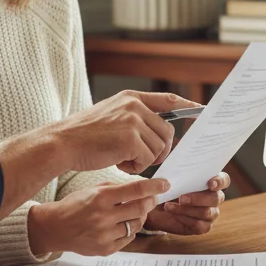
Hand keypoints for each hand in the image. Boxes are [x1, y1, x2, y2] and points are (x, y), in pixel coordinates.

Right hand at [27, 178, 169, 256]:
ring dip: (140, 217)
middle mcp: (104, 217)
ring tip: (133, 212)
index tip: (165, 184)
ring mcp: (105, 235)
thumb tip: (141, 188)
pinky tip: (122, 224)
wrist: (55, 227)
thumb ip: (116, 189)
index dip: (154, 186)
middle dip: (150, 202)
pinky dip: (129, 230)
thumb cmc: (75, 205)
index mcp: (101, 198)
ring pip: (136, 225)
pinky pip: (128, 238)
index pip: (135, 190)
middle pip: (140, 209)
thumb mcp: (93, 190)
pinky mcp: (105, 249)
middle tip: (152, 198)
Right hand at [52, 90, 198, 174]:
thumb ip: (134, 118)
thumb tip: (160, 133)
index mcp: (131, 97)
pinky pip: (148, 159)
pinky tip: (118, 163)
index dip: (188, 105)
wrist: (62, 143)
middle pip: (167, 131)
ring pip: (158, 147)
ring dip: (145, 160)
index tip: (203, 111)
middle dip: (160, 149)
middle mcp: (134, 105)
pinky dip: (136, 167)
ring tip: (122, 159)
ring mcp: (133, 120)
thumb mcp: (110, 115)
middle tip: (140, 159)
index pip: (168, 99)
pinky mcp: (130, 138)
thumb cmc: (84, 136)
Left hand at [143, 172, 228, 235]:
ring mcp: (211, 213)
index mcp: (211, 182)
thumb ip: (181, 172)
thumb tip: (183, 165)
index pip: (224, 180)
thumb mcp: (173, 177)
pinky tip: (173, 214)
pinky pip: (199, 225)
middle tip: (181, 198)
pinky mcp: (203, 227)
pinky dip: (184, 219)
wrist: (157, 206)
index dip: (220, 181)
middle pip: (216, 198)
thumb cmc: (168, 188)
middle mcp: (214, 198)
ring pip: (207, 212)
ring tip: (169, 206)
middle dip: (198, 198)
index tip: (210, 184)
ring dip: (187, 209)